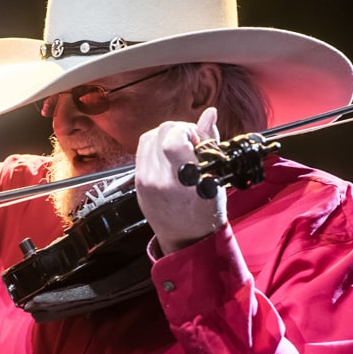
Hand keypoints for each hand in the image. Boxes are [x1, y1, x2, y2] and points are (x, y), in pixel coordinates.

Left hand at [135, 107, 226, 254]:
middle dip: (179, 130)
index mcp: (181, 181)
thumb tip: (210, 114)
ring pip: (148, 137)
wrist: (184, 239)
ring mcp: (144, 180)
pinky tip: (169, 157)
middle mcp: (158, 180)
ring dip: (166, 136)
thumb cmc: (204, 214)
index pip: (172, 139)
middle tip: (192, 144)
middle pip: (160, 131)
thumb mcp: (215, 179)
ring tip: (180, 149)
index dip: (187, 131)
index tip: (197, 140)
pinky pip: (142, 150)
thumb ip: (210, 142)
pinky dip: (156, 146)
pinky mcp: (137, 181)